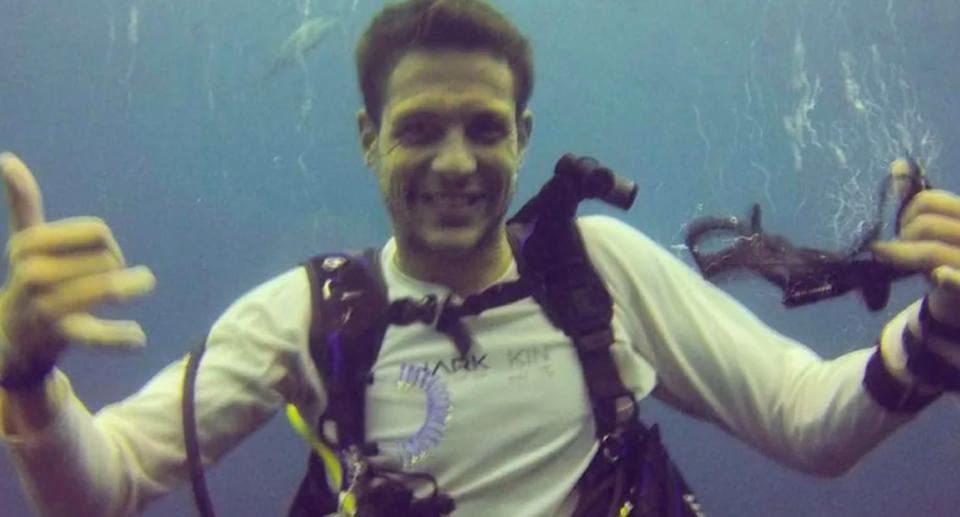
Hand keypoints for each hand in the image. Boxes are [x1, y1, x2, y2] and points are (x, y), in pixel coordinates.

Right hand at [0, 152, 155, 373]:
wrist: (13, 338)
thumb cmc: (32, 279)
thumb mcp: (27, 241)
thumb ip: (23, 202)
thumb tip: (6, 158)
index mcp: (27, 245)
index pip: (98, 232)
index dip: (105, 243)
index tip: (97, 253)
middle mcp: (31, 273)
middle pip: (109, 259)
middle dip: (116, 267)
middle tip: (105, 278)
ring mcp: (45, 306)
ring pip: (111, 287)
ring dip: (135, 286)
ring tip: (140, 286)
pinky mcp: (61, 336)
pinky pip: (99, 335)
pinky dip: (122, 337)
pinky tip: (137, 338)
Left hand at [873, 158, 959, 326]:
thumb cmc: (950, 255)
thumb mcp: (938, 226)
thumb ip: (920, 202)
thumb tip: (897, 165)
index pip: (926, 202)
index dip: (905, 213)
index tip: (903, 226)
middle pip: (924, 224)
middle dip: (903, 236)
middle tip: (899, 248)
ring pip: (930, 251)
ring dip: (905, 258)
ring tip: (900, 263)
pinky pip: (958, 280)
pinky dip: (949, 279)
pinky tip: (939, 276)